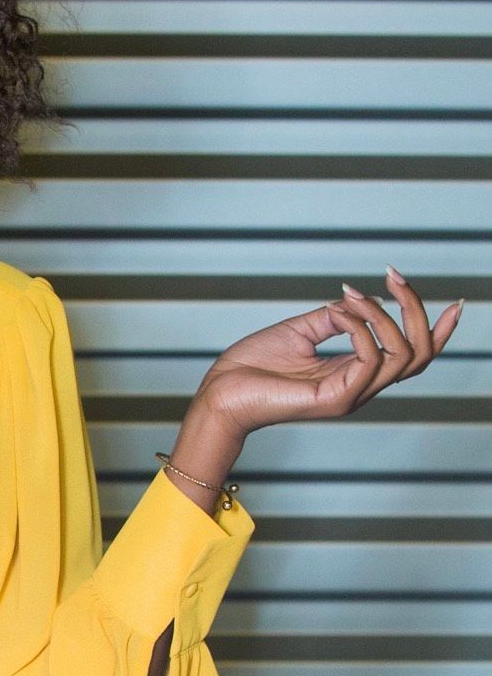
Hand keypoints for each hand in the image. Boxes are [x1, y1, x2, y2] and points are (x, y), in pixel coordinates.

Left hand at [187, 269, 464, 442]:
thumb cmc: (253, 364)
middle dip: (416, 310)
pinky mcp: (335, 398)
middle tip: (395, 277)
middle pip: (419, 355)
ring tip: (354, 294)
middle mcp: (359, 387)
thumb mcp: (301, 330)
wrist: (220, 390)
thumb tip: (356, 300)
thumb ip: (335, 317)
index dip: (439, 332)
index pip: (411, 357)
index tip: (455, 303)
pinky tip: (338, 311)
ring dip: (383, 314)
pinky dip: (360, 326)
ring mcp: (350, 396)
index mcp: (355, 373)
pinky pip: (369, 357)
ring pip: (402, 355)